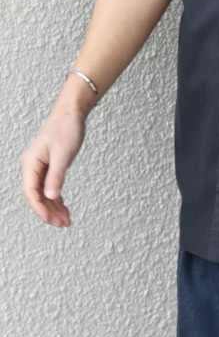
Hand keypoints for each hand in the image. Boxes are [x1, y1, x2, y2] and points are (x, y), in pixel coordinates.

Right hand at [20, 108, 85, 226]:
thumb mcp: (63, 155)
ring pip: (43, 193)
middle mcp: (31, 166)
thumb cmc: (66, 128)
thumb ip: (56, 177)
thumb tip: (51, 197)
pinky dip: (56, 197)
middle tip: (62, 223)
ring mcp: (39, 165)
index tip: (52, 221)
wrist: (71, 112)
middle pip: (36, 195)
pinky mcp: (47, 164)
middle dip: (49, 211)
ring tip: (66, 220)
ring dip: (54, 207)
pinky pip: (49, 186)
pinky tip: (63, 207)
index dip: (40, 209)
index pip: (31, 193)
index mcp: (30, 163)